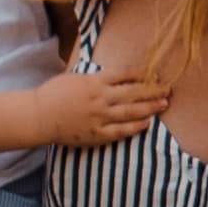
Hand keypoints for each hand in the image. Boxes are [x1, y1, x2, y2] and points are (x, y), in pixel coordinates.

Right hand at [54, 64, 170, 143]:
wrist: (39, 116)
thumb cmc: (54, 93)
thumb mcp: (76, 77)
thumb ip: (96, 77)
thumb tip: (115, 75)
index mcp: (95, 81)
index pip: (125, 74)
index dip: (143, 73)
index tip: (155, 72)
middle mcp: (101, 98)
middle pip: (134, 92)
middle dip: (153, 90)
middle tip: (168, 88)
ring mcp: (100, 117)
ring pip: (131, 112)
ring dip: (150, 107)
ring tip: (163, 104)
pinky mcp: (97, 134)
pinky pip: (121, 131)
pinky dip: (135, 127)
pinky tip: (146, 123)